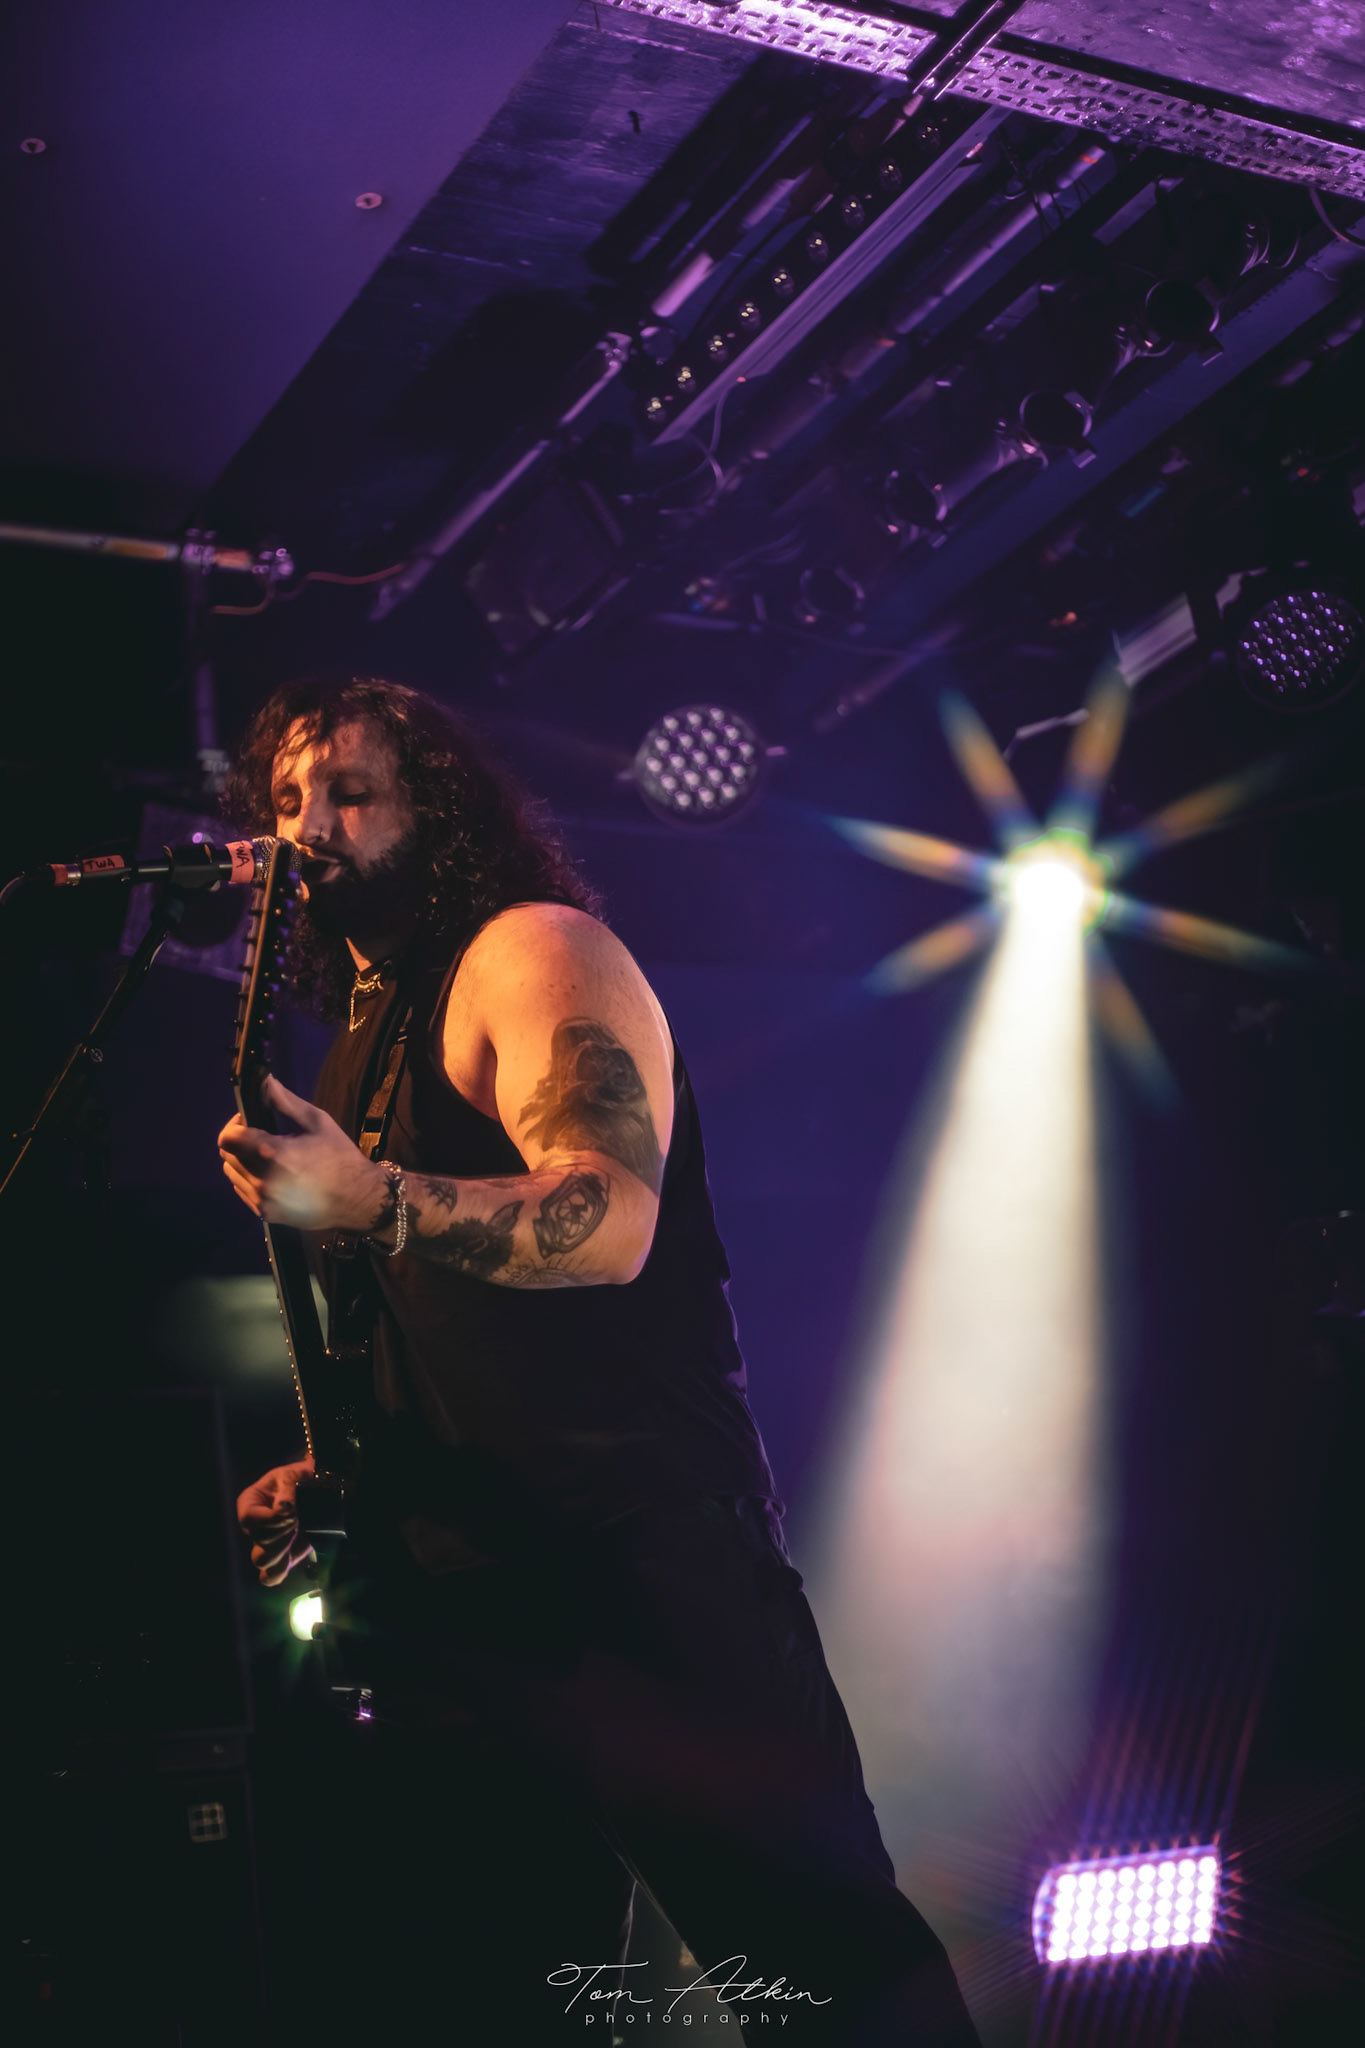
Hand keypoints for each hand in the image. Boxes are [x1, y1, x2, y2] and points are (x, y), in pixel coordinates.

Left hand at [218, 1075, 387, 1230]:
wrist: (358, 1200)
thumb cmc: (340, 1157)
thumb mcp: (318, 1122)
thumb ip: (286, 1102)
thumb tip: (265, 1081)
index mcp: (274, 1153)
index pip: (228, 1137)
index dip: (234, 1124)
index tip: (250, 1120)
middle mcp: (262, 1180)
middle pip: (227, 1155)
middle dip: (240, 1142)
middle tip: (263, 1136)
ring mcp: (262, 1200)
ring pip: (232, 1174)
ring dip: (243, 1161)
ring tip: (268, 1157)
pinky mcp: (265, 1214)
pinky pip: (242, 1190)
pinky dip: (250, 1179)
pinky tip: (273, 1175)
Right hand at [236, 1457, 315, 1586]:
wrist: (315, 1488)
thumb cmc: (300, 1478)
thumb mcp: (293, 1476)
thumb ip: (287, 1489)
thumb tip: (282, 1508)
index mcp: (250, 1503)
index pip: (249, 1518)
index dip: (271, 1519)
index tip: (290, 1511)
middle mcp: (255, 1526)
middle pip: (259, 1541)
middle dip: (282, 1532)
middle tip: (298, 1519)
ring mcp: (266, 1544)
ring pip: (264, 1560)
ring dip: (284, 1550)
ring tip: (297, 1533)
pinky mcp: (281, 1557)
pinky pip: (271, 1575)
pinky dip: (280, 1571)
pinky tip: (290, 1558)